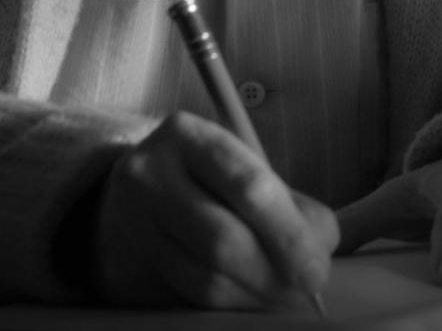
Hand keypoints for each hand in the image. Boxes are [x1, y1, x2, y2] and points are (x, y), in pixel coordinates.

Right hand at [85, 113, 337, 309]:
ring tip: (280, 295)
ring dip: (256, 297)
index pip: (249, 188)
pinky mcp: (124, 269)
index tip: (317, 269)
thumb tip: (319, 248)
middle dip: (276, 274)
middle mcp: (149, 175)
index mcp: (188, 137)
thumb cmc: (204, 185)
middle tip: (306, 289)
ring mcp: (130, 224)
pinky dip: (229, 305)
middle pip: (225, 240)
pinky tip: (246, 298)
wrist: (122, 204)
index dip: (290, 234)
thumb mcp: (241, 171)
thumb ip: (288, 204)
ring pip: (207, 279)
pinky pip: (189, 299)